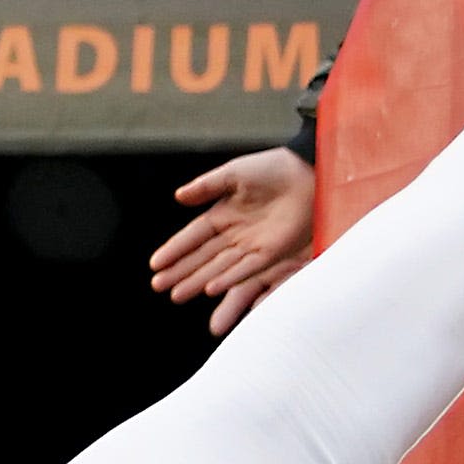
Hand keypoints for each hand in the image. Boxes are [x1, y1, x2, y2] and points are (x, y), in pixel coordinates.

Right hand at [149, 147, 315, 331]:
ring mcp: (251, 245)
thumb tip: (178, 196)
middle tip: (159, 286)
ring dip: (197, 281)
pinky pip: (245, 269)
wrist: (308, 173)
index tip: (155, 264)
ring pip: (219, 268)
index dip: (175, 249)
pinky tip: (210, 289)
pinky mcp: (271, 253)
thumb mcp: (234, 173)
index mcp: (223, 213)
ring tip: (177, 295)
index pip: (193, 236)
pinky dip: (228, 279)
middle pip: (202, 257)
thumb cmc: (272, 169)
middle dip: (180, 272)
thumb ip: (206, 185)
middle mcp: (234, 233)